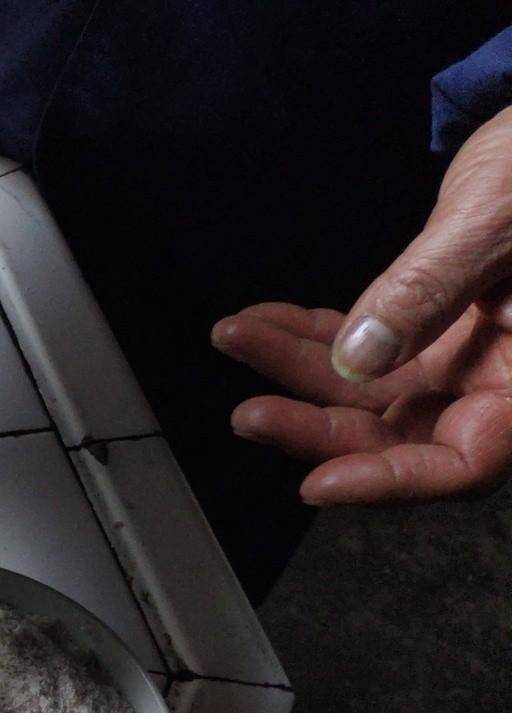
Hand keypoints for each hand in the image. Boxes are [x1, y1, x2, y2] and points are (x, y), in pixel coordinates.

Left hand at [212, 106, 511, 504]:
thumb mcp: (495, 218)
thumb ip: (429, 290)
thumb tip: (357, 361)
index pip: (466, 462)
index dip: (391, 482)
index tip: (318, 484)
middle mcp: (503, 379)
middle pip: (405, 435)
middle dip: (320, 427)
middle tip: (250, 413)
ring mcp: (469, 356)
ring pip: (372, 392)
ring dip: (300, 371)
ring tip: (237, 338)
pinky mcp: (438, 327)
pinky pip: (367, 348)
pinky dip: (314, 335)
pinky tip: (263, 320)